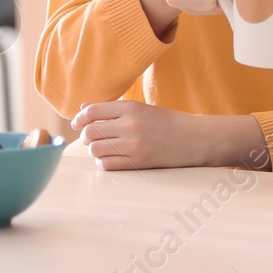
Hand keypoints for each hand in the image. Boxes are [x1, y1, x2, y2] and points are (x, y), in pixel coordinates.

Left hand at [72, 100, 206, 170]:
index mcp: (131, 108)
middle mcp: (130, 125)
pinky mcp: (137, 163)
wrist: (194, 139)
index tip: (78, 123)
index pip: (92, 112)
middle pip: (90, 132)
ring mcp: (133, 145)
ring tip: (105, 147)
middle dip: (87, 135)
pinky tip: (112, 157)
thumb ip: (112, 109)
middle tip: (93, 137)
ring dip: (95, 149)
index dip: (79, 119)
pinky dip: (104, 162)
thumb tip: (83, 109)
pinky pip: (106, 164)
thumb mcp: (142, 108)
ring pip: (95, 149)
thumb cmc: (167, 122)